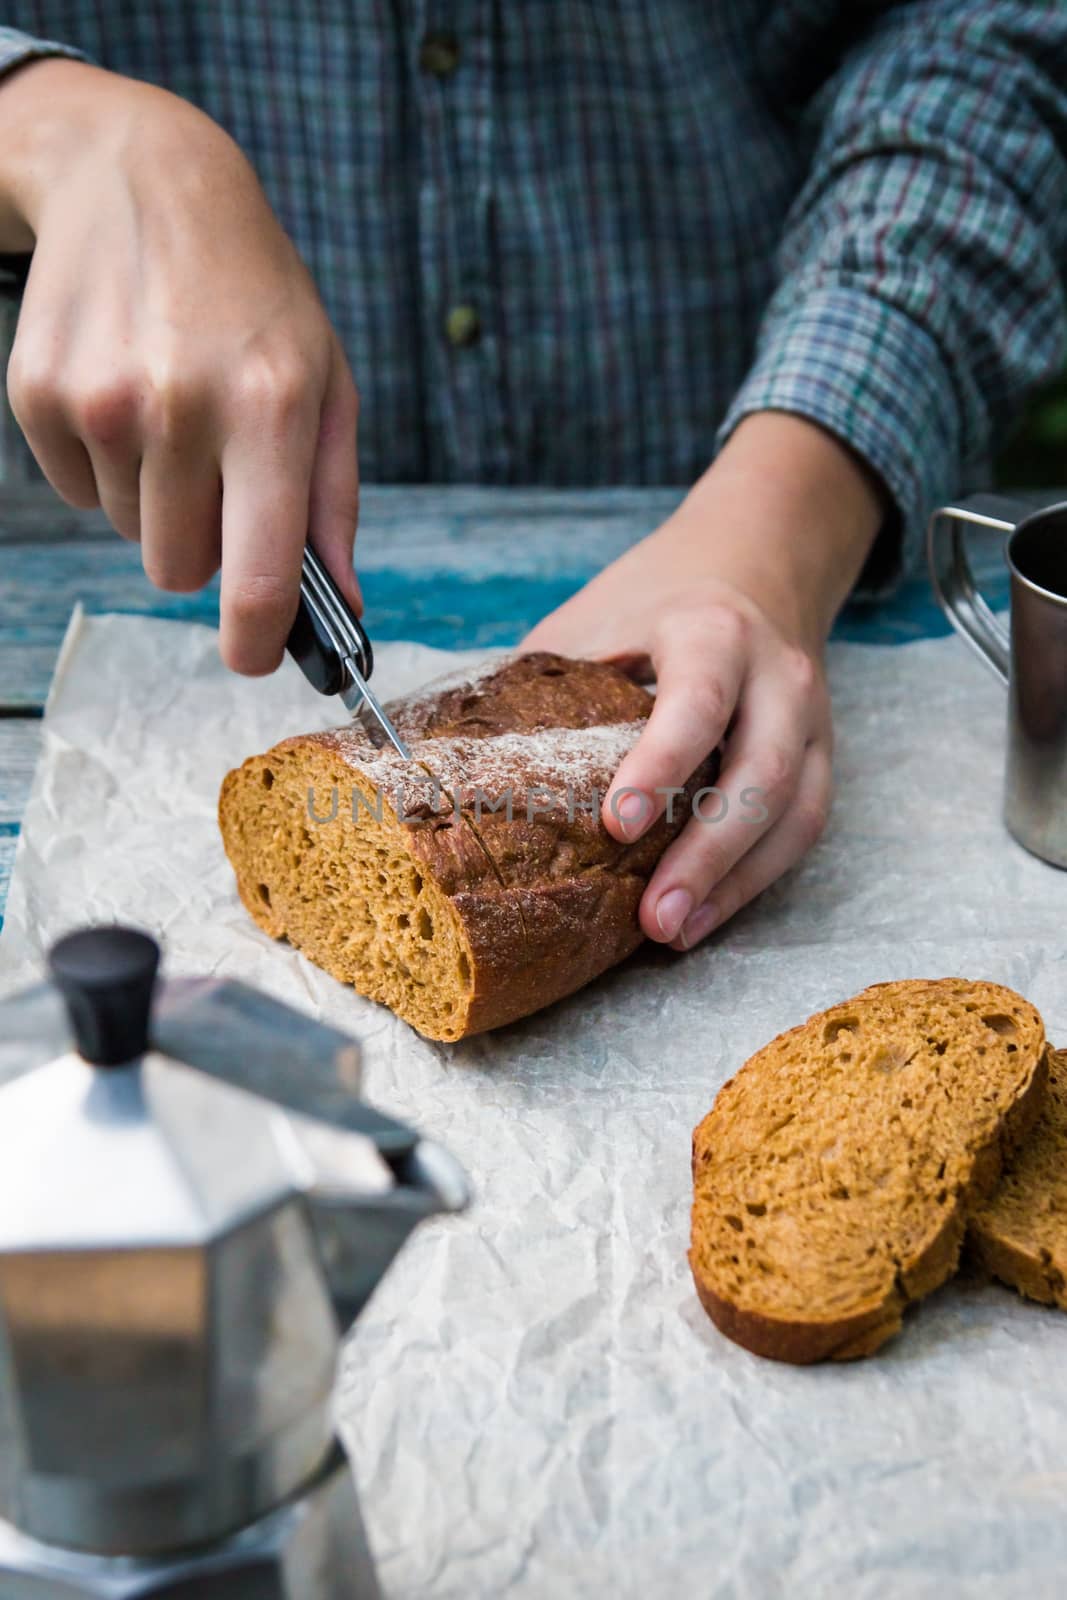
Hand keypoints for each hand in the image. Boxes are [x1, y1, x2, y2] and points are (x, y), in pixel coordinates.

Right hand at [0, 59, 359, 673]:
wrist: (147, 180)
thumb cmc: (258, 300)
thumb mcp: (326, 385)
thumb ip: (333, 504)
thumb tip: (340, 609)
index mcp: (270, 411)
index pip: (258, 578)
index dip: (256, 642)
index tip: (254, 659)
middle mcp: (180, 407)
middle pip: (178, 572)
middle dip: (204, 547)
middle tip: (219, 474)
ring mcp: (99, 400)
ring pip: (130, 533)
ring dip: (156, 496)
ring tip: (174, 410)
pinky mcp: (39, 393)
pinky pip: (79, 492)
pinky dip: (105, 464)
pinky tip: (125, 391)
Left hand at [522, 413, 886, 947]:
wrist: (754, 557)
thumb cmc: (656, 596)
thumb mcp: (594, 616)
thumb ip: (547, 680)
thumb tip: (461, 757)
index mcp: (712, 632)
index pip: (698, 701)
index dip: (661, 765)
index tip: (616, 825)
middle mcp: (777, 676)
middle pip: (763, 772)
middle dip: (708, 853)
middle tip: (653, 917)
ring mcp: (811, 720)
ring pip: (794, 813)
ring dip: (735, 883)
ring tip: (675, 933)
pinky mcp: (821, 756)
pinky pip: (800, 829)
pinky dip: (753, 880)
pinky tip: (703, 915)